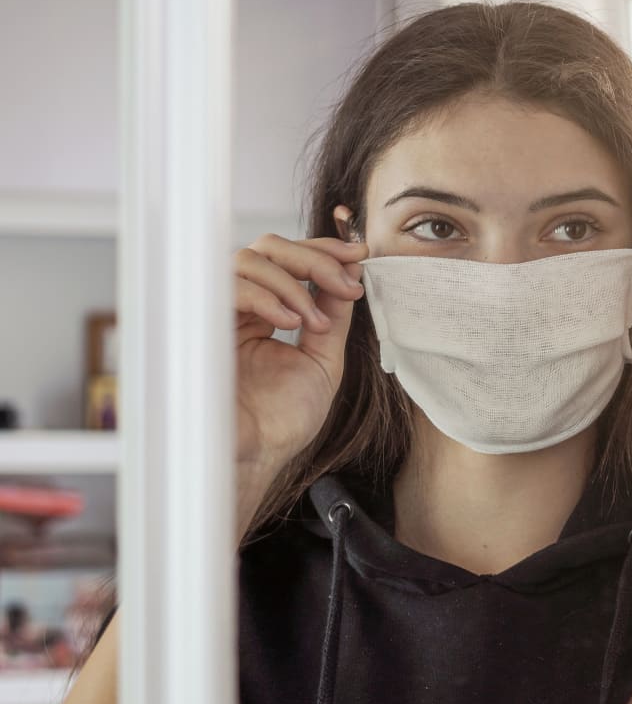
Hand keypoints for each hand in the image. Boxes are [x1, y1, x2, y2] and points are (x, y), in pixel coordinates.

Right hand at [234, 234, 367, 495]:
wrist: (259, 454)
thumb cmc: (283, 420)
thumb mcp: (322, 359)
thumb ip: (333, 316)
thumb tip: (350, 273)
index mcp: (264, 314)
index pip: (286, 261)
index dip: (322, 250)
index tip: (358, 254)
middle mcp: (239, 309)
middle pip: (267, 249)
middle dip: (314, 259)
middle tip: (346, 283)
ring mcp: (218, 314)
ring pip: (250, 260)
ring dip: (294, 284)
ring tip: (314, 323)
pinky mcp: (200, 325)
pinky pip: (232, 288)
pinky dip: (269, 297)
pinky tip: (292, 322)